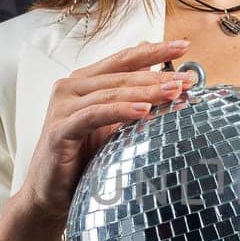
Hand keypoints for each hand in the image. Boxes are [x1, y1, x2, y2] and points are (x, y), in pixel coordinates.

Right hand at [16, 36, 198, 232]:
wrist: (51, 195)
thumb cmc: (82, 159)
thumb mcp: (113, 126)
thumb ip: (131, 101)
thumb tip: (164, 79)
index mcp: (85, 82)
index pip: (124, 59)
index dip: (154, 51)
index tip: (184, 46)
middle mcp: (71, 87)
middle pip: (121, 75)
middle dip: (158, 75)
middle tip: (189, 79)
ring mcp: (63, 107)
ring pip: (111, 92)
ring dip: (146, 92)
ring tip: (174, 91)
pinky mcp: (59, 129)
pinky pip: (95, 115)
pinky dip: (121, 110)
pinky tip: (144, 111)